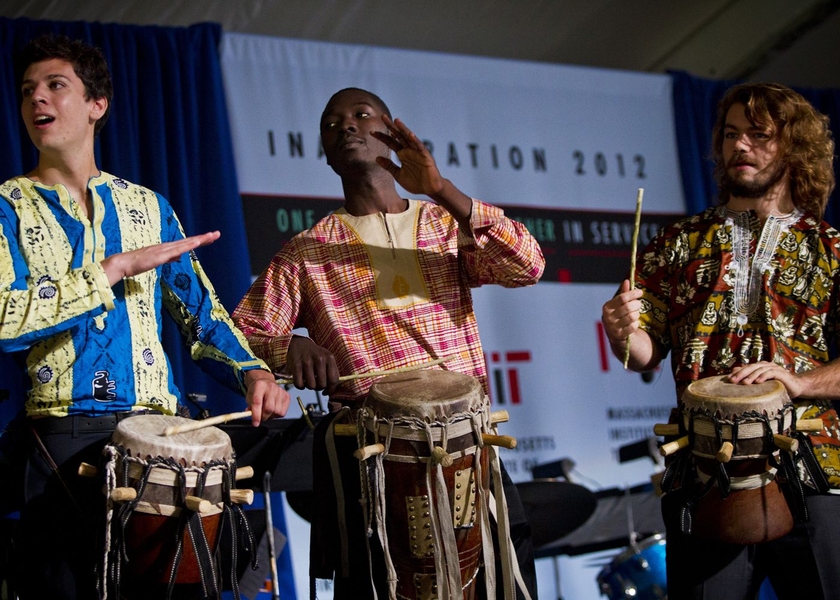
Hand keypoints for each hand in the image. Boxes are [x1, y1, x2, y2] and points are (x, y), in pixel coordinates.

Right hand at [101, 231, 219, 285]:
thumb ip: (169, 258)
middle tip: (217, 233)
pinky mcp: (161, 255)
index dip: (199, 240)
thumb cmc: (139, 263)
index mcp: (168, 248)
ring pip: (185, 244)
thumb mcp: (158, 261)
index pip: (187, 243)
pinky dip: (187, 246)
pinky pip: (177, 250)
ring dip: (199, 240)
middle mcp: (168, 246)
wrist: (124, 263)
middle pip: (189, 241)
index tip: (210, 237)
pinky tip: (195, 243)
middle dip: (204, 238)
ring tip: (211, 236)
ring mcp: (164, 249)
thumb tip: (179, 257)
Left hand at [244, 369, 290, 425]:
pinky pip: (283, 412)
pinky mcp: (287, 396)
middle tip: (260, 417)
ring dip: (271, 416)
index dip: (256, 415)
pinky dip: (277, 414)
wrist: (265, 382)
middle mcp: (271, 387)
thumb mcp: (249, 396)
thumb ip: (250, 408)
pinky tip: (273, 410)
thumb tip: (254, 418)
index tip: (255, 423)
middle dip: (264, 417)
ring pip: (277, 412)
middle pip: (269, 408)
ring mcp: (280, 391)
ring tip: (267, 413)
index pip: (257, 402)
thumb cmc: (257, 390)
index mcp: (259, 386)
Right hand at [286, 336, 340, 394]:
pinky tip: (301, 382)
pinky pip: (299, 384)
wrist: (300, 344)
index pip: (334, 380)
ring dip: (309, 386)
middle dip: (319, 387)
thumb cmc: (315, 355)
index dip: (331, 389)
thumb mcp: (327, 358)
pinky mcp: (296, 365)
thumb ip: (332, 372)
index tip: (326, 392)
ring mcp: (307, 362)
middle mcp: (319, 359)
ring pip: (311, 386)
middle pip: (322, 385)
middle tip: (316, 384)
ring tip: (309, 381)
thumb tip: (333, 389)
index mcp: (329, 358)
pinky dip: (300, 386)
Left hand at [372, 115, 443, 196]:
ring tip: (396, 121)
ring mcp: (418, 152)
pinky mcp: (426, 157)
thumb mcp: (398, 174)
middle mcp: (409, 150)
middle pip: (399, 136)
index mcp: (403, 154)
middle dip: (391, 127)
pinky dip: (415, 141)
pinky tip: (410, 135)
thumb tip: (376, 158)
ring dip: (403, 129)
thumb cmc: (415, 182)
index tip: (372, 132)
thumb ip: (389, 166)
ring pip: (409, 138)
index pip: (391, 142)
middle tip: (382, 116)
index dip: (382, 137)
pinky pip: (420, 148)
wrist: (429, 189)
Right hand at [601, 279, 643, 346]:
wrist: (616, 335)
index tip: (640, 292)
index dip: (633, 294)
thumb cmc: (619, 316)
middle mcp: (608, 317)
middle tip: (639, 305)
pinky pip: (633, 327)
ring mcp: (613, 327)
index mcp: (607, 307)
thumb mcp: (619, 305)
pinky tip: (634, 323)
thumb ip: (624, 294)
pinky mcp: (619, 336)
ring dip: (637, 315)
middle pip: (628, 307)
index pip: (622, 298)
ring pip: (631, 317)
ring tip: (636, 314)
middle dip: (637, 305)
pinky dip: (636, 324)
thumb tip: (627, 281)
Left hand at [727, 362, 802, 397]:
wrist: (796, 386)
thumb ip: (751, 378)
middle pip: (751, 367)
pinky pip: (771, 373)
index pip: (746, 368)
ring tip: (744, 383)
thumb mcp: (762, 382)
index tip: (727, 379)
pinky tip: (758, 382)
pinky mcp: (781, 373)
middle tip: (732, 381)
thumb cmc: (777, 385)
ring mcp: (774, 368)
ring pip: (759, 370)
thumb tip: (734, 374)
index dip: (737, 373)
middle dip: (741, 374)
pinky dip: (764, 377)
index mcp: (760, 366)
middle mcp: (766, 365)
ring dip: (751, 376)